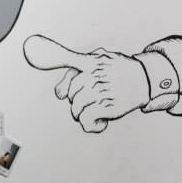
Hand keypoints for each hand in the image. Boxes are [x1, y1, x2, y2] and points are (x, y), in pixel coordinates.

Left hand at [24, 35, 150, 132]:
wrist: (146, 79)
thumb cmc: (118, 70)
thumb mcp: (99, 57)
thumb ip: (76, 64)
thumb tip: (58, 91)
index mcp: (91, 61)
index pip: (69, 60)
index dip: (49, 58)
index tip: (36, 57)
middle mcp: (94, 75)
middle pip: (71, 94)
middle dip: (77, 99)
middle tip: (93, 97)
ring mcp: (101, 91)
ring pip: (76, 108)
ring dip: (83, 113)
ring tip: (97, 108)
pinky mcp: (107, 106)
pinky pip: (86, 120)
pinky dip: (91, 125)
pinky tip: (100, 122)